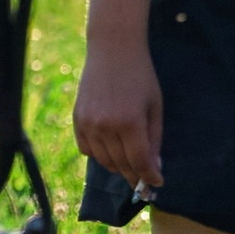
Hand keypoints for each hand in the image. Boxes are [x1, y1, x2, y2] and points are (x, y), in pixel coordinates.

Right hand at [74, 44, 163, 193]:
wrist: (112, 49)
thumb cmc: (140, 76)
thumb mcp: (154, 107)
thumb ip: (154, 139)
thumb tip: (153, 168)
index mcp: (130, 122)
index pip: (139, 162)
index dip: (149, 176)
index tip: (157, 184)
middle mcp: (106, 126)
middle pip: (121, 165)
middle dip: (134, 176)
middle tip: (143, 180)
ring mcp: (88, 123)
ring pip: (103, 161)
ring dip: (117, 167)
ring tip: (129, 164)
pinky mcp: (77, 119)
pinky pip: (86, 149)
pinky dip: (99, 154)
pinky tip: (110, 149)